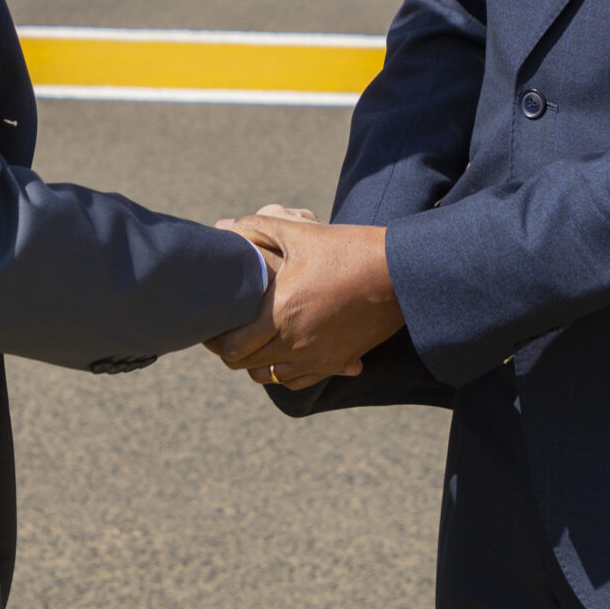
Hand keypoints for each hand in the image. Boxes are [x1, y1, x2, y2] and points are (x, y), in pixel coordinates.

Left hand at [208, 215, 399, 388]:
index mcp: (281, 312)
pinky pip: (299, 380)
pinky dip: (285, 370)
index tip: (211, 324)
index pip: (232, 345)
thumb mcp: (301, 233)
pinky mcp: (336, 361)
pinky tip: (285, 351)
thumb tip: (222, 228)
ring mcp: (317, 357)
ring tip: (253, 340)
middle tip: (228, 331)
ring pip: (270, 376)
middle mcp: (295, 342)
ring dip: (256, 362)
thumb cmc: (347, 249)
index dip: (215, 339)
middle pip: (246, 365)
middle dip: (231, 352)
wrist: (398, 273)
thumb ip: (256, 229)